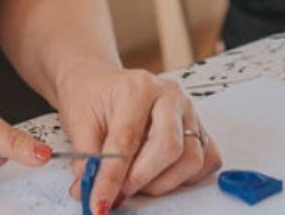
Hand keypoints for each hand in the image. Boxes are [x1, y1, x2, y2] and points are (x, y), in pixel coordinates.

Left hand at [56, 63, 220, 211]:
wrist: (99, 83)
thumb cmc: (92, 97)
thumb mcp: (79, 123)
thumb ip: (88, 161)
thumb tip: (89, 194)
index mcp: (138, 86)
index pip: (128, 139)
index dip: (113, 178)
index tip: (100, 201)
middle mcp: (169, 96)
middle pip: (169, 148)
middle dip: (141, 180)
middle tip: (119, 192)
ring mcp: (188, 111)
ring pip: (190, 160)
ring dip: (161, 182)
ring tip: (134, 180)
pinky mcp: (198, 128)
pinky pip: (206, 161)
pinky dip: (184, 177)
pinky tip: (159, 173)